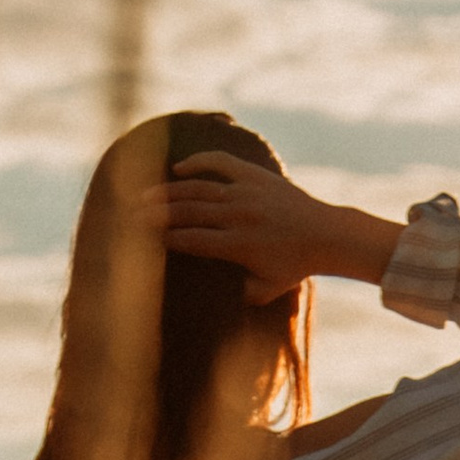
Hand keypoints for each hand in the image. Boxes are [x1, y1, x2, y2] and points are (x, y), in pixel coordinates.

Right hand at [145, 155, 397, 303]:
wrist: (326, 235)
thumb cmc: (294, 267)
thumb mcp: (267, 290)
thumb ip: (241, 295)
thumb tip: (215, 296)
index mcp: (239, 246)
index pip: (194, 240)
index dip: (169, 239)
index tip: (146, 241)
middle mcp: (240, 216)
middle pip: (189, 212)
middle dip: (159, 214)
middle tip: (133, 216)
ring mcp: (247, 192)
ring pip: (199, 187)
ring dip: (169, 190)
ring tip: (147, 195)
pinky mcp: (256, 176)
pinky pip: (220, 162)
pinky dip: (198, 162)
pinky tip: (178, 169)